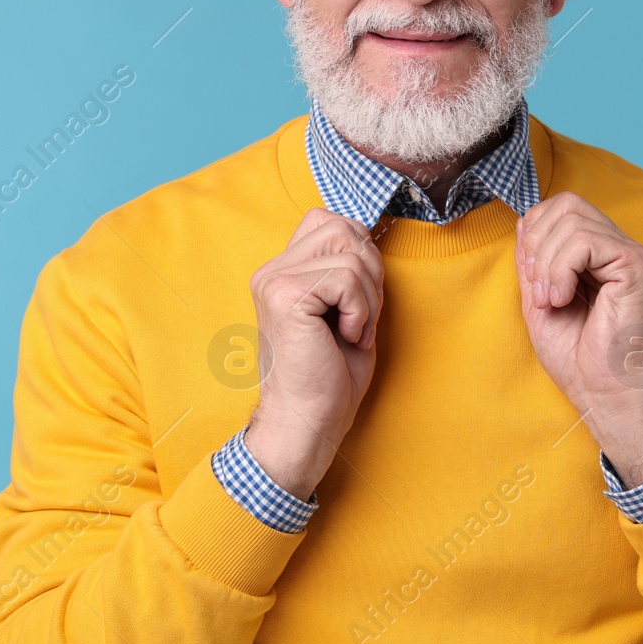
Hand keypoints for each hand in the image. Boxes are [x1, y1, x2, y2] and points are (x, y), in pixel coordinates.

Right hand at [244, 208, 384, 499]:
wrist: (307, 423)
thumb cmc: (330, 376)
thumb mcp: (346, 309)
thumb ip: (349, 269)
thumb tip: (369, 233)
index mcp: (282, 271)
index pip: (330, 220)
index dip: (360, 252)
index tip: (359, 300)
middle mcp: (272, 270)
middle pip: (344, 228)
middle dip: (370, 274)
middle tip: (360, 319)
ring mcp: (275, 280)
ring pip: (351, 253)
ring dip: (368, 298)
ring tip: (352, 332)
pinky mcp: (286, 295)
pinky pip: (347, 278)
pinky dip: (360, 312)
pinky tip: (344, 338)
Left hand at [515, 192, 642, 486]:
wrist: (606, 395)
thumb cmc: (579, 359)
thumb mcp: (540, 301)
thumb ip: (534, 262)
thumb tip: (524, 223)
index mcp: (596, 255)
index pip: (560, 208)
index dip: (533, 233)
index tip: (531, 281)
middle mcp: (616, 248)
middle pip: (565, 204)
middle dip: (536, 242)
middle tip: (538, 289)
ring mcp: (628, 254)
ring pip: (571, 220)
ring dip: (547, 263)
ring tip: (552, 300)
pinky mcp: (635, 265)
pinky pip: (585, 241)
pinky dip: (561, 269)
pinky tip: (564, 299)